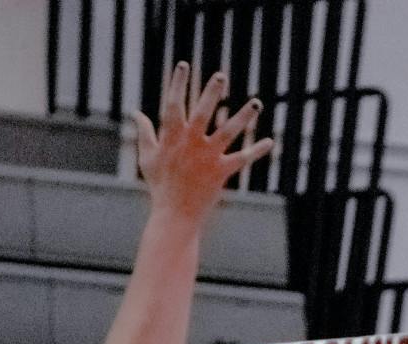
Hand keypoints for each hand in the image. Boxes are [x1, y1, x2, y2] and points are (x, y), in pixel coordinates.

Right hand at [134, 63, 272, 219]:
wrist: (174, 214)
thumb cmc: (160, 185)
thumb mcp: (147, 156)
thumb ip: (144, 133)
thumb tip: (136, 113)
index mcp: (171, 137)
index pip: (174, 103)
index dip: (178, 83)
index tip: (184, 65)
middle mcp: (190, 143)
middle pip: (202, 112)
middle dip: (211, 93)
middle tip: (221, 75)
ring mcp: (207, 157)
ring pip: (228, 132)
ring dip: (243, 117)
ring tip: (256, 103)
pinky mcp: (221, 172)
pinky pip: (242, 159)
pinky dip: (256, 151)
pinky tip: (270, 142)